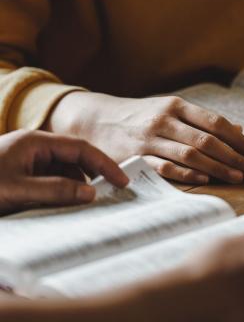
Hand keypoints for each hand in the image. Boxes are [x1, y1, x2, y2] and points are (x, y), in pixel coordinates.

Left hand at [0, 130, 127, 213]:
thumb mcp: (19, 190)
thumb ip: (57, 190)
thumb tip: (91, 193)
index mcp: (35, 141)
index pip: (80, 148)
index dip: (104, 163)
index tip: (121, 180)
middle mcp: (32, 147)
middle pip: (73, 158)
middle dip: (92, 175)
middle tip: (111, 194)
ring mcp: (25, 161)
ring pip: (62, 171)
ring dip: (76, 186)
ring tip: (88, 204)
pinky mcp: (18, 175)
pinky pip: (48, 181)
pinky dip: (61, 192)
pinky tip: (65, 206)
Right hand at [45, 92, 243, 184]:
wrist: (95, 119)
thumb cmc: (140, 115)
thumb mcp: (171, 110)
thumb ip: (202, 120)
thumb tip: (239, 130)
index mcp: (176, 106)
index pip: (215, 122)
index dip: (237, 139)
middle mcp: (165, 120)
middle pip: (207, 140)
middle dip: (234, 157)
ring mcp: (150, 139)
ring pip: (190, 154)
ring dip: (217, 168)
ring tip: (237, 177)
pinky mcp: (136, 157)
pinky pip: (165, 167)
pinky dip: (186, 175)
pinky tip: (205, 181)